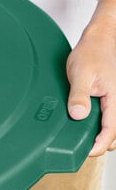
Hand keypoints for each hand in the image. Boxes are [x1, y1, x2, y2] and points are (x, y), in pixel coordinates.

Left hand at [67, 0, 115, 155]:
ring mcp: (115, 100)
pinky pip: (108, 117)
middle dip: (99, 143)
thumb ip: (79, 95)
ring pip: (112, 126)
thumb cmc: (93, 51)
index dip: (99, 146)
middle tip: (78, 147)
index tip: (86, 153)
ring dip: (99, 134)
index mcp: (115, 99)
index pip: (111, 131)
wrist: (102, 37)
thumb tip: (78, 115)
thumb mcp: (81, 73)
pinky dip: (99, 124)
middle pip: (113, 133)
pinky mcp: (111, 98)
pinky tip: (84, 123)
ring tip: (80, 137)